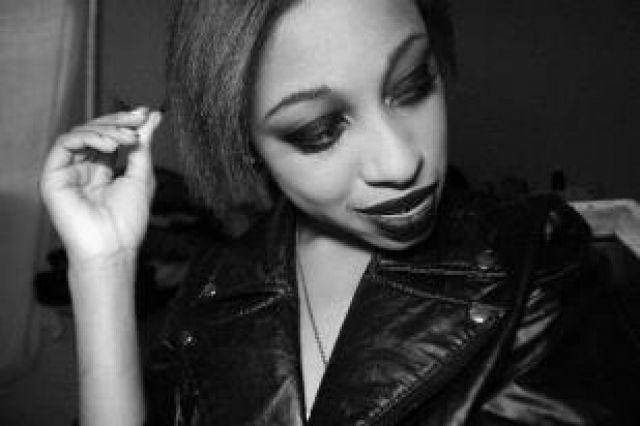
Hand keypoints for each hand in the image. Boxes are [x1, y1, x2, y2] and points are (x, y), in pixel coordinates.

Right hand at [40, 107, 161, 264]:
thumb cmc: (127, 222)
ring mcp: (67, 172)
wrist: (112, 247)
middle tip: (138, 118)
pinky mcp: (53, 176)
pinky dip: (90, 137)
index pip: (110, 138)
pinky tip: (111, 144)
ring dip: (108, 130)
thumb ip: (143, 145)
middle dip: (119, 121)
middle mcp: (82, 170)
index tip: (146, 113)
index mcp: (102, 172)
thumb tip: (152, 116)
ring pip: (81, 134)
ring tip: (128, 138)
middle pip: (95, 132)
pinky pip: (66, 143)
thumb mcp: (142, 176)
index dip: (126, 123)